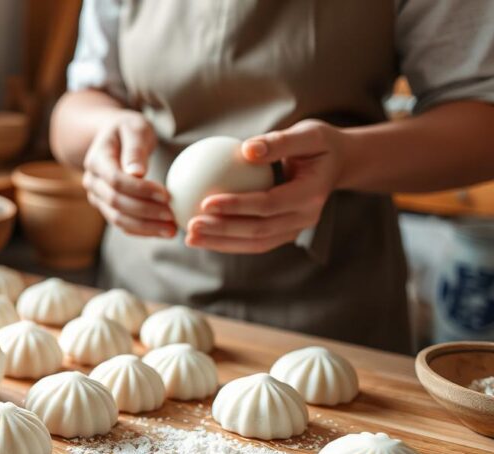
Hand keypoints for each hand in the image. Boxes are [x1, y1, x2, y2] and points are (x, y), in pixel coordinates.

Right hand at [82, 112, 175, 236]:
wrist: (113, 138)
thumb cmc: (127, 129)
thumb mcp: (134, 128)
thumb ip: (135, 149)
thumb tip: (137, 172)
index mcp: (96, 160)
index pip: (116, 181)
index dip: (140, 190)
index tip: (166, 194)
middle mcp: (92, 182)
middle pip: (116, 203)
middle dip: (145, 212)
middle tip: (172, 215)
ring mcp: (97, 197)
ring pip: (118, 219)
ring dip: (145, 227)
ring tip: (171, 230)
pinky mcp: (107, 208)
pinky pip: (123, 224)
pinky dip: (142, 231)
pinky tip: (163, 231)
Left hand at [186, 119, 346, 253]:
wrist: (339, 165)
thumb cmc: (319, 144)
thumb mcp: (308, 133)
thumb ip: (279, 141)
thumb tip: (245, 149)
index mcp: (311, 195)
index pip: (268, 204)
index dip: (237, 206)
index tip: (205, 202)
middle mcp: (306, 219)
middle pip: (259, 231)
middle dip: (223, 231)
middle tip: (191, 224)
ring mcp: (296, 230)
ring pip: (255, 243)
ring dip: (221, 242)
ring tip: (190, 237)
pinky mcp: (285, 233)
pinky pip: (254, 242)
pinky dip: (227, 241)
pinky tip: (202, 235)